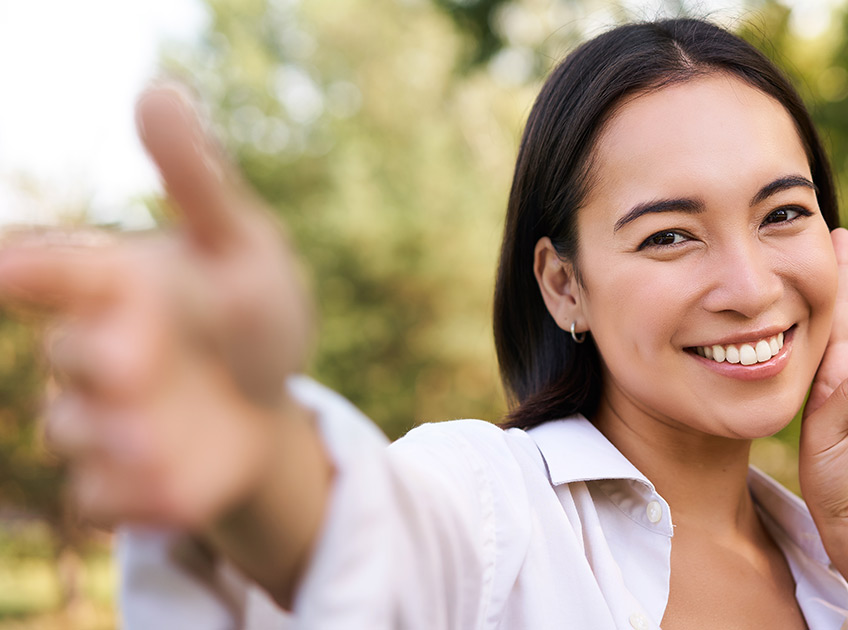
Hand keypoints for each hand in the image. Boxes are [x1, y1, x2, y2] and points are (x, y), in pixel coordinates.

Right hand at [0, 85, 313, 528]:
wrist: (272, 393)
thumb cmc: (248, 308)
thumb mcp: (241, 243)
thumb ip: (198, 181)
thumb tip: (156, 89)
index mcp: (117, 285)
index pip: (57, 272)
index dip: (32, 271)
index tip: (13, 269)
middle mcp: (96, 351)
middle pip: (74, 358)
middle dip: (101, 362)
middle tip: (139, 366)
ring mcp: (104, 419)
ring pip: (79, 432)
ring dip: (117, 439)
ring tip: (165, 441)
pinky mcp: (124, 480)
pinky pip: (106, 497)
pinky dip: (135, 501)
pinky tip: (181, 496)